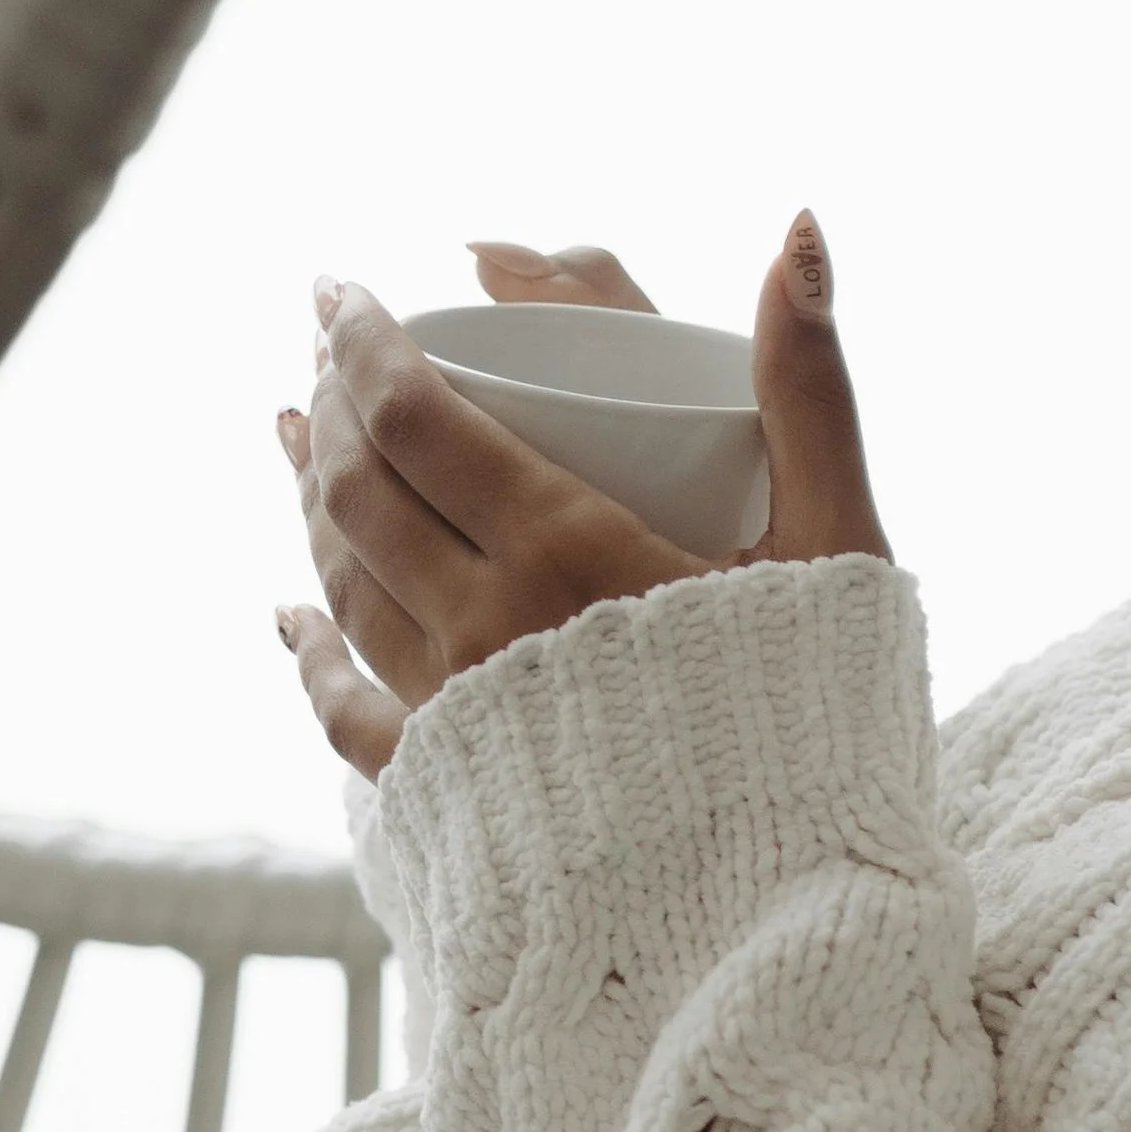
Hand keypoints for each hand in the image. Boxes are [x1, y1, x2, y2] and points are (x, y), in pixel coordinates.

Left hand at [277, 211, 887, 781]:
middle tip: (323, 348)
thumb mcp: (839, 532)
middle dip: (328, 400)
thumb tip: (800, 229)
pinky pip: (346, 711)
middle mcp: (485, 625)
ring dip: (309, 499)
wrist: (786, 903)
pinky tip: (291, 616)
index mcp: (566, 547)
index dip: (362, 341)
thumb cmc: (827, 706)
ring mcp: (455, 714)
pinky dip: (308, 651)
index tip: (341, 291)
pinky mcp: (450, 795)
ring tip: (301, 437)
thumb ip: (811, 380)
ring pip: (341, 583)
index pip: (414, 414)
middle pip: (356, 489)